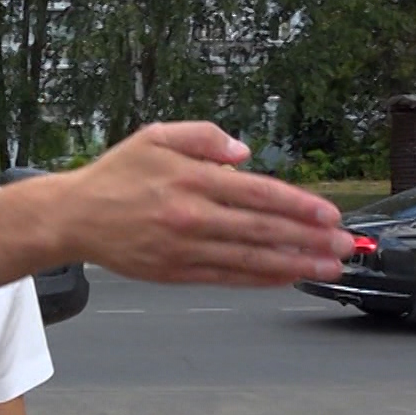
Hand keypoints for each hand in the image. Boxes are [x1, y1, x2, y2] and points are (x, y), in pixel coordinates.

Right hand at [61, 122, 353, 285]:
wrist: (71, 217)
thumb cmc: (114, 177)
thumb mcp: (156, 136)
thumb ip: (203, 137)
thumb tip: (242, 153)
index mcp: (191, 179)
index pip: (260, 193)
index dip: (300, 205)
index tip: (329, 214)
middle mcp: (191, 216)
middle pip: (264, 228)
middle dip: (310, 238)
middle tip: (343, 245)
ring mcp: (184, 248)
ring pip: (250, 257)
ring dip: (295, 263)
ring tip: (327, 266)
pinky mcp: (174, 271)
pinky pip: (226, 276)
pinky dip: (260, 278)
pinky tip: (285, 276)